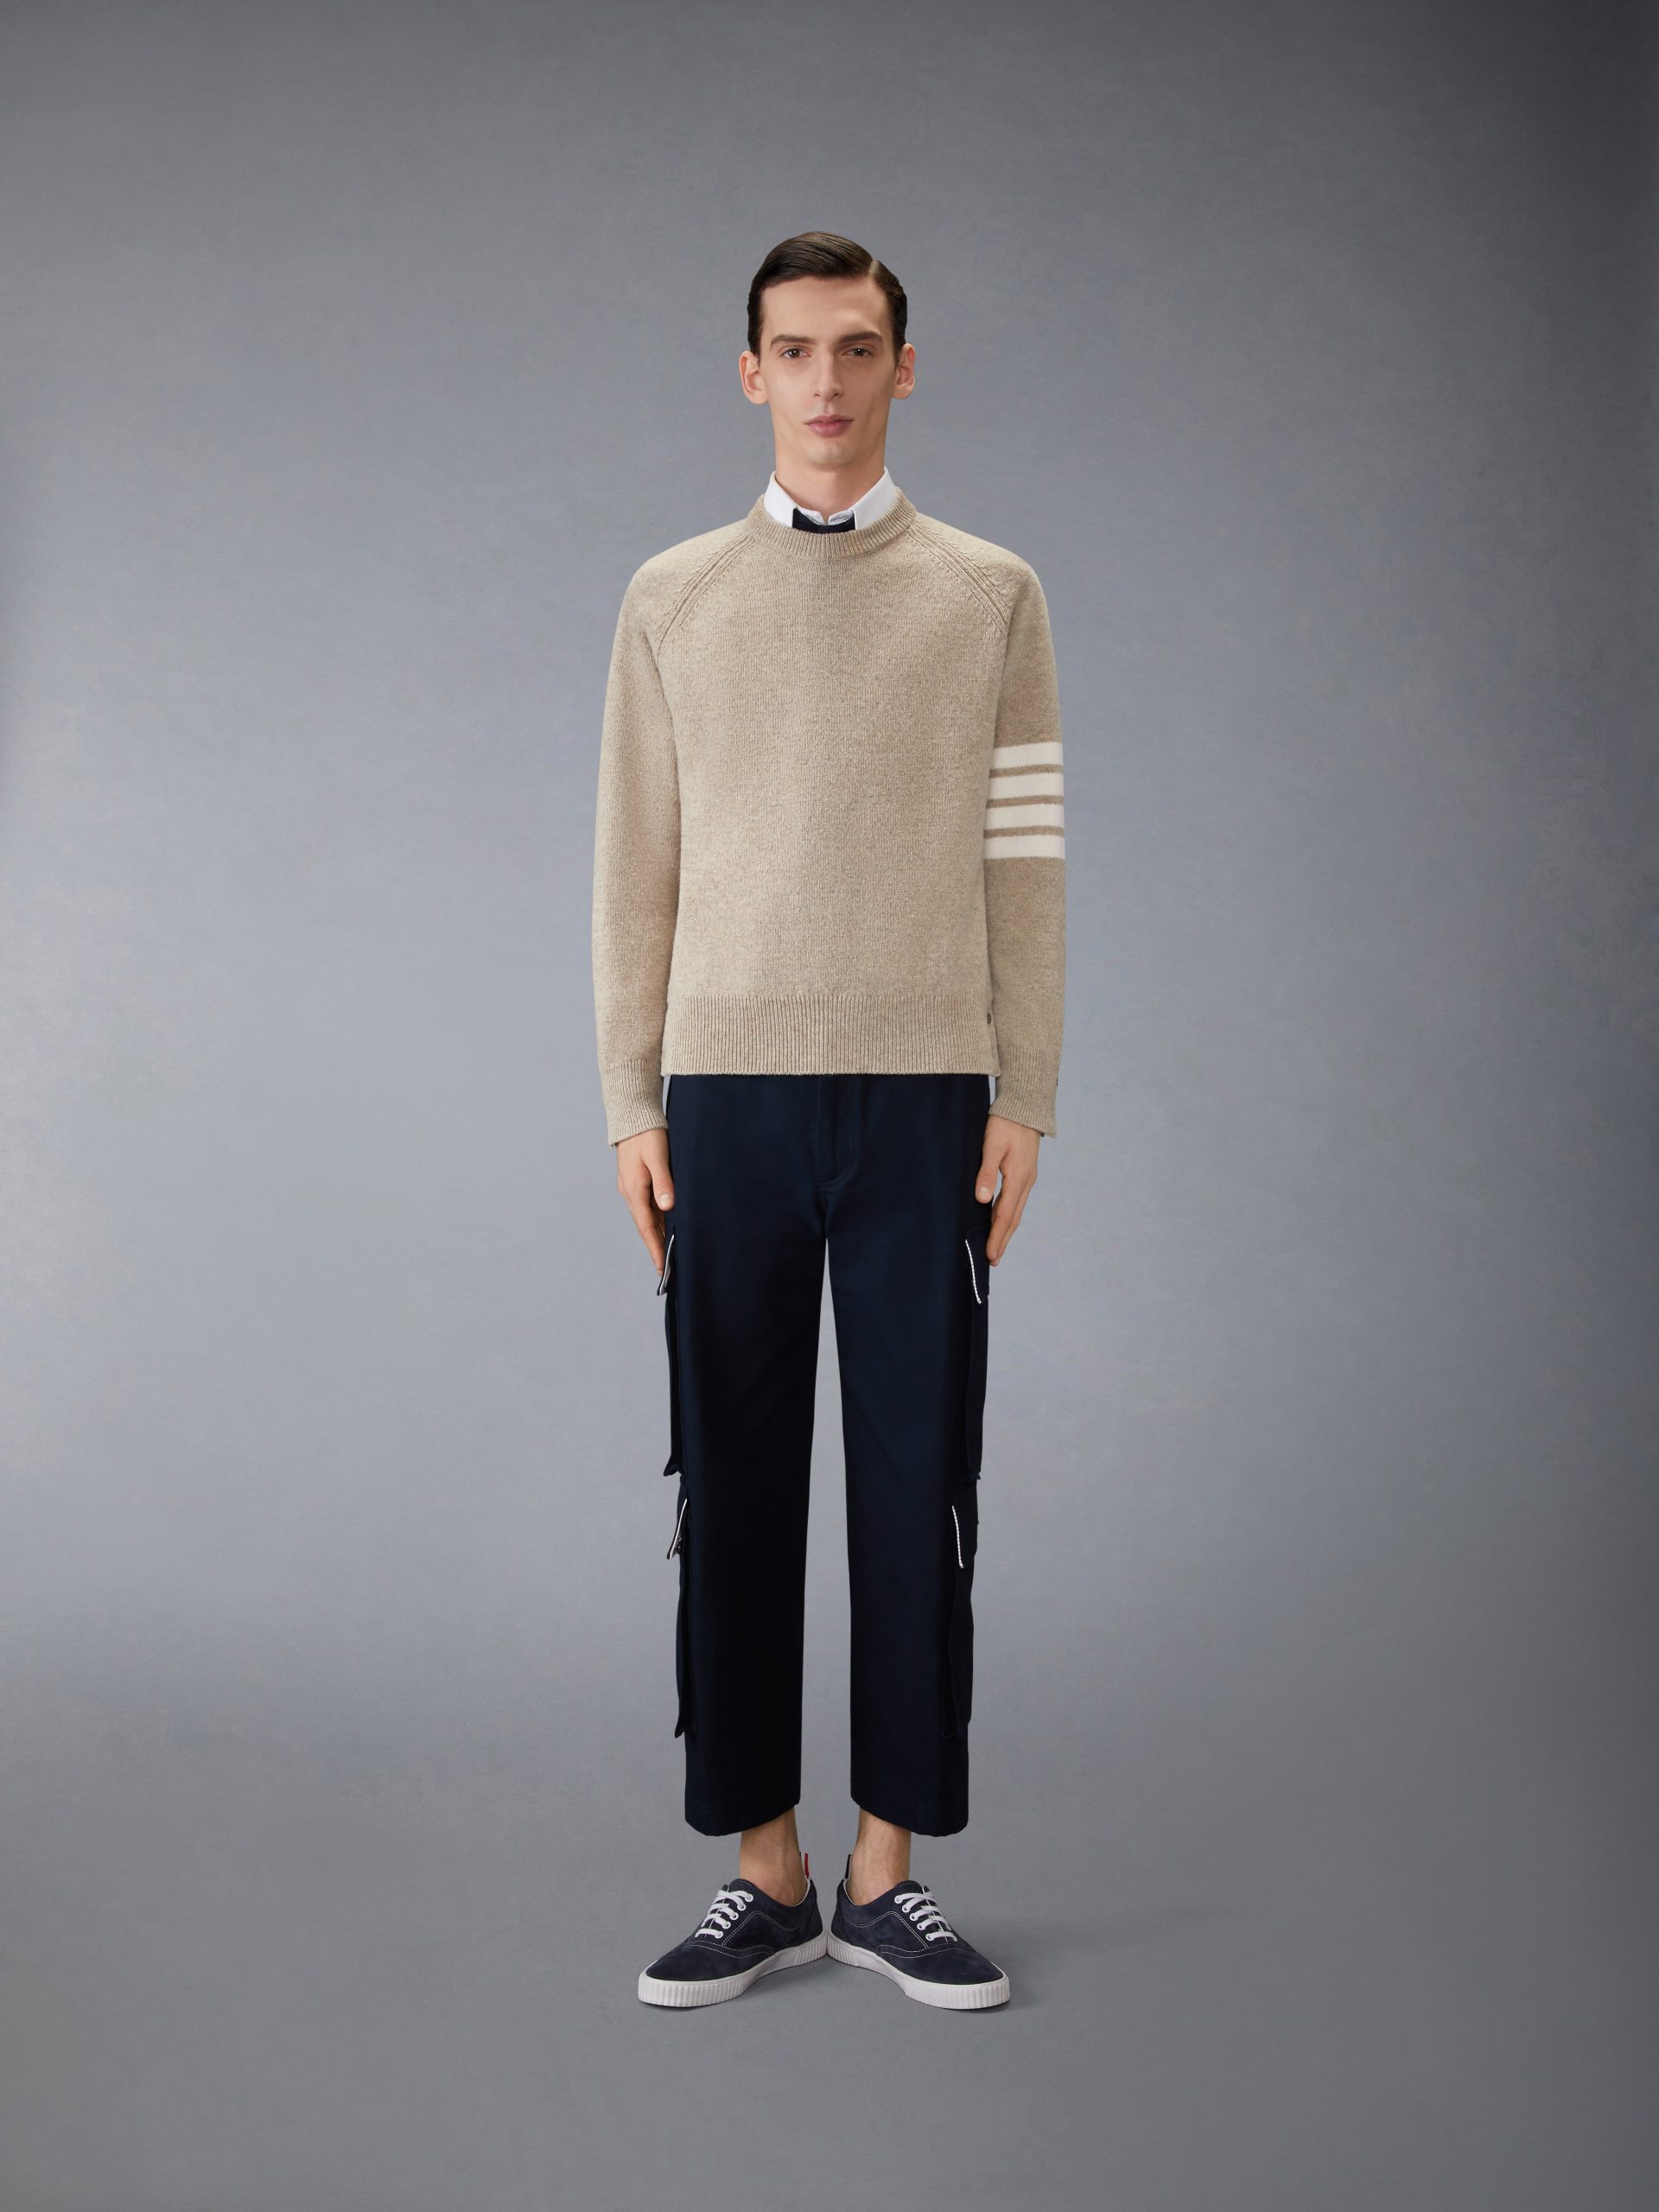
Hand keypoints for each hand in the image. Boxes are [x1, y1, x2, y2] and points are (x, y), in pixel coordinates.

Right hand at [616, 1129, 674, 1274]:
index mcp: (634, 1189)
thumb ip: (663, 1182)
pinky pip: (647, 1207)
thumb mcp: (657, 1157)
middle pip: (645, 1226)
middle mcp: (631, 1192)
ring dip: (656, 1234)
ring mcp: (632, 1187)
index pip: (646, 1227)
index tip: (662, 1268)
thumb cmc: (647, 1134)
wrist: (633, 1116)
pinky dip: (656, 1220)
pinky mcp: (637, 1181)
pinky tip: (666, 1227)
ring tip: (668, 1253)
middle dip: (656, 1246)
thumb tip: (668, 1206)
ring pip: (647, 1217)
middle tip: (668, 1268)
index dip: (655, 1248)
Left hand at [976, 1114, 1040, 1264]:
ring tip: (997, 1247)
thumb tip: (982, 1200)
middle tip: (992, 1260)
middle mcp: (1026, 1182)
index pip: (1005, 1215)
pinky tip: (1001, 1220)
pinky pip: (1016, 1201)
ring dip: (1006, 1230)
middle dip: (1003, 1240)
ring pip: (1016, 1211)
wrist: (1024, 1106)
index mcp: (1018, 1178)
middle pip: (1013, 1218)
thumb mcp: (991, 1146)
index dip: (997, 1236)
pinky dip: (1008, 1215)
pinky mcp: (1025, 1173)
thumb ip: (986, 1173)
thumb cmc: (1005, 1123)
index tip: (990, 1255)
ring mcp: (1027, 1178)